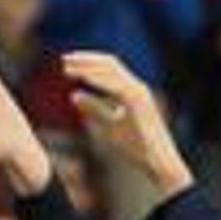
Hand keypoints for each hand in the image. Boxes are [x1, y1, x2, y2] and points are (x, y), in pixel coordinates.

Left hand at [63, 52, 192, 199]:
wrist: (156, 160)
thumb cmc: (134, 145)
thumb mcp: (106, 123)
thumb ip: (92, 107)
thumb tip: (72, 95)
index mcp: (131, 90)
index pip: (109, 68)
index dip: (88, 62)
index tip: (68, 62)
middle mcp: (137, 88)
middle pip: (110, 64)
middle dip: (86, 59)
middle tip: (64, 59)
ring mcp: (139, 94)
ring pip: (112, 71)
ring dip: (88, 67)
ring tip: (67, 67)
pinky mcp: (139, 103)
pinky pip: (116, 86)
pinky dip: (98, 80)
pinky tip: (83, 78)